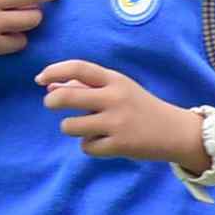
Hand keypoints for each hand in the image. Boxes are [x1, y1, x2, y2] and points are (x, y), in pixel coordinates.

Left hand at [38, 59, 189, 164]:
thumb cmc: (139, 107)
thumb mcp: (117, 90)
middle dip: (51, 101)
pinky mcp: (119, 145)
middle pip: (66, 97)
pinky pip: (86, 146)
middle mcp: (114, 98)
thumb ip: (86, 87)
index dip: (54, 71)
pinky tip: (103, 142)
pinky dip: (89, 146)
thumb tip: (50, 86)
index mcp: (115, 79)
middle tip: (50, 103)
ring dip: (70, 127)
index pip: (78, 68)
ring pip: (70, 126)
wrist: (174, 131)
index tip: (40, 78)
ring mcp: (116, 123)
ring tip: (85, 127)